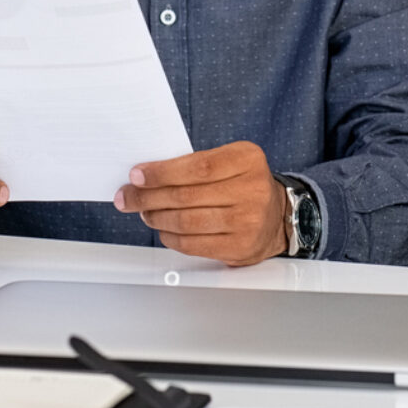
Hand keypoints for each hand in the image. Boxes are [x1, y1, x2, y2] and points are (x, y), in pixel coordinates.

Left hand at [115, 142, 286, 266]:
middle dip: (149, 196)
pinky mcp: (239, 248)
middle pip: (187, 196)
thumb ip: (196, 164)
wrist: (278, 216)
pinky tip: (163, 229)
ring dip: (157, 217)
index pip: (198, 166)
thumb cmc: (244, 184)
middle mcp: (251, 190)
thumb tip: (148, 175)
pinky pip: (193, 244)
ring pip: (187, 222)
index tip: (137, 175)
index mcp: (247, 159)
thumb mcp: (230, 160)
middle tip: (129, 196)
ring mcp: (247, 222)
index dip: (162, 172)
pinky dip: (170, 237)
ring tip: (144, 212)